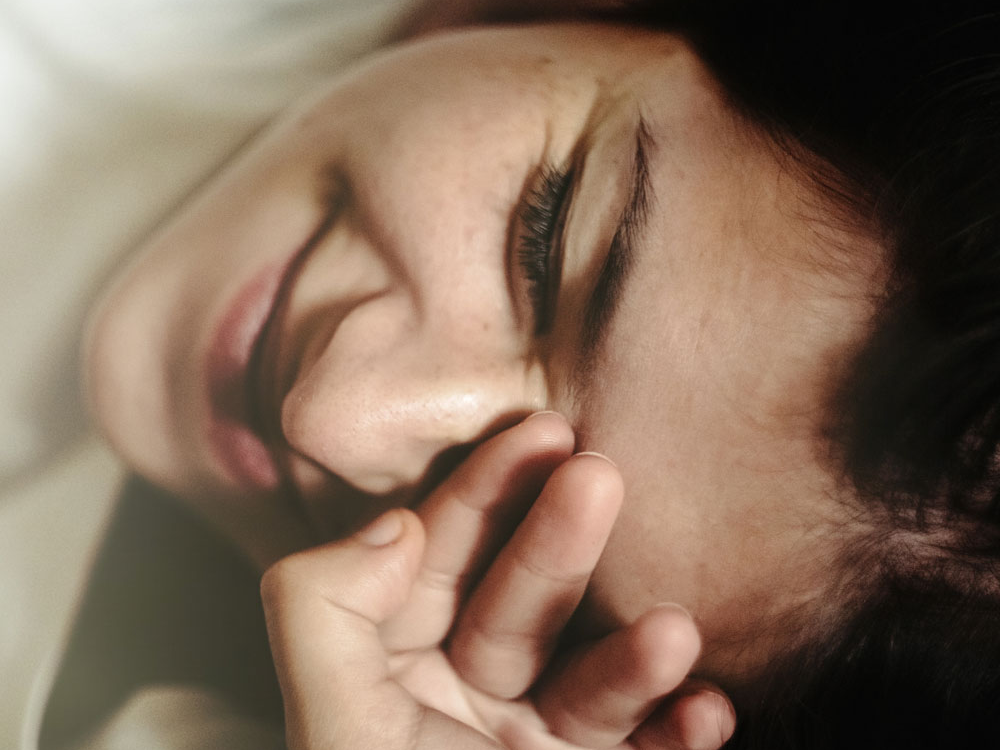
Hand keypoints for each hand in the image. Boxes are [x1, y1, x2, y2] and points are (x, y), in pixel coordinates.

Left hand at [262, 412, 735, 748]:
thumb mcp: (342, 734)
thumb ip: (326, 614)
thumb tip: (392, 524)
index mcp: (388, 676)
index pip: (432, 560)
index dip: (480, 492)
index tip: (536, 430)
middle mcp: (458, 705)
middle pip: (513, 601)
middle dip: (559, 540)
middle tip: (602, 475)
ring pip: (587, 678)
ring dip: (633, 653)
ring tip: (672, 629)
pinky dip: (677, 732)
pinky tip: (709, 709)